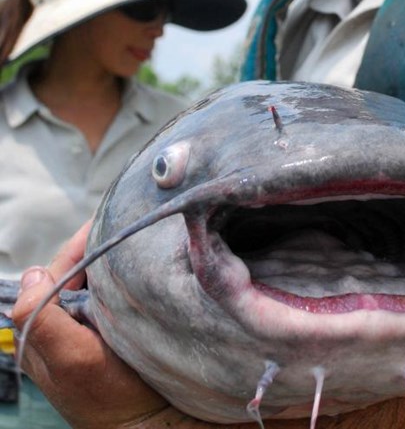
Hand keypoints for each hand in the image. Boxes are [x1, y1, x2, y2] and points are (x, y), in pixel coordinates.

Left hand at [11, 222, 172, 428]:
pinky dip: (126, 281)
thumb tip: (32, 273)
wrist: (149, 426)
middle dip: (98, 248)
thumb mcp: (71, 360)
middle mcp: (62, 326)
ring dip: (114, 263)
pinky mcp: (114, 335)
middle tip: (129, 224)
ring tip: (138, 242)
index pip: (56, 272)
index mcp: (43, 327)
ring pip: (96, 283)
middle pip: (76, 273)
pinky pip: (115, 297)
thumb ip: (40, 317)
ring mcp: (89, 330)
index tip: (107, 220)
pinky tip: (144, 273)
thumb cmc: (110, 399)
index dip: (80, 245)